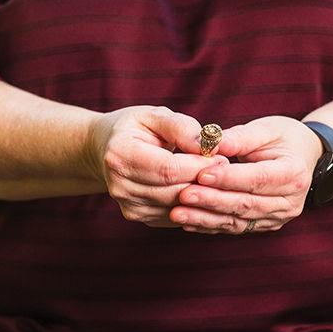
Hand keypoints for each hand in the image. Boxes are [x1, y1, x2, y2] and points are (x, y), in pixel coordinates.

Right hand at [87, 106, 227, 227]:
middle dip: (204, 181)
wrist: (106, 149)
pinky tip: (204, 190)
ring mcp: (127, 205)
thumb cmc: (135, 128)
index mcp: (120, 155)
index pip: (168, 169)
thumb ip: (181, 128)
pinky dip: (192, 205)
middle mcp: (119, 185)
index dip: (198, 166)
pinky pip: (174, 216)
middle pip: (174, 191)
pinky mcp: (138, 216)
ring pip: (177, 207)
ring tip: (217, 177)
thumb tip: (208, 145)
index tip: (221, 157)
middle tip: (226, 167)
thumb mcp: (155, 115)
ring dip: (202, 195)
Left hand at [170, 116, 321, 233]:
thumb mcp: (266, 129)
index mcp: (294, 173)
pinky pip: (234, 228)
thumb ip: (240, 137)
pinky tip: (187, 221)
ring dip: (205, 218)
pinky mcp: (264, 225)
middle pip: (246, 204)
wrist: (303, 156)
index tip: (201, 174)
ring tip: (177, 212)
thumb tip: (212, 142)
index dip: (228, 178)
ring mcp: (278, 217)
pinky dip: (209, 225)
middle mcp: (289, 201)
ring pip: (238, 221)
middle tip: (182, 195)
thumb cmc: (283, 138)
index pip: (257, 179)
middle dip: (211, 201)